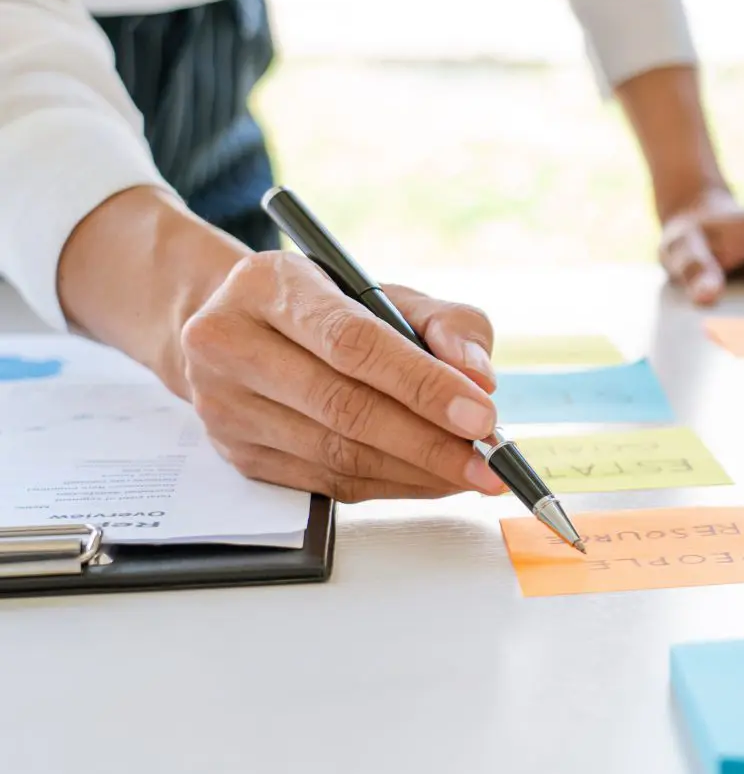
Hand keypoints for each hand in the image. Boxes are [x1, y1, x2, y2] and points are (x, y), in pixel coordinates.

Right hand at [179, 252, 508, 501]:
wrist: (235, 328)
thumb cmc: (325, 307)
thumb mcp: (385, 292)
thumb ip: (446, 323)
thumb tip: (480, 380)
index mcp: (269, 287)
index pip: (353, 343)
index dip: (423, 384)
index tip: (481, 415)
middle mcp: (230, 344)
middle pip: (343, 407)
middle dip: (429, 441)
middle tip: (488, 459)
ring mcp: (224, 405)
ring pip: (335, 454)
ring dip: (415, 471)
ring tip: (470, 472)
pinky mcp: (236, 453)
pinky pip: (325, 483)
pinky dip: (389, 486)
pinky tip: (430, 480)